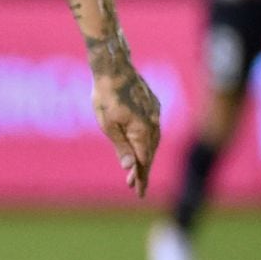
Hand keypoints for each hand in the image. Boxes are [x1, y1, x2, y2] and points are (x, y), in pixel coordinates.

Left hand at [92, 64, 159, 196]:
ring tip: (136, 170)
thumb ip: (120, 146)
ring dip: (145, 156)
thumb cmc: (105, 95)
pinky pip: (153, 129)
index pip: (143, 161)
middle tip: (135, 186)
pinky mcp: (153, 106)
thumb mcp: (107, 124)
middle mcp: (153, 124)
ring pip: (153, 141)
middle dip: (142, 170)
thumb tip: (129, 167)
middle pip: (149, 153)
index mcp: (142, 131)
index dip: (140, 178)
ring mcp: (155, 114)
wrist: (114, 67)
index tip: (138, 193)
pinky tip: (141, 145)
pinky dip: (148, 141)